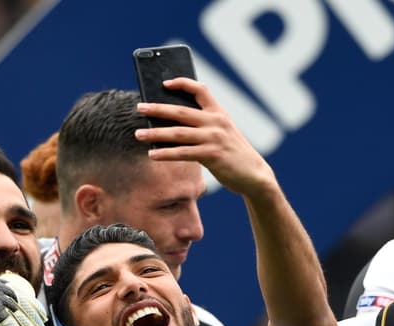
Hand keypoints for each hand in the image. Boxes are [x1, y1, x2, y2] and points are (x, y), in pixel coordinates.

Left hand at [135, 78, 274, 197]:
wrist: (254, 175)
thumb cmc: (233, 154)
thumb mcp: (222, 134)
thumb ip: (202, 127)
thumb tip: (169, 128)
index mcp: (219, 112)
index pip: (200, 89)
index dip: (182, 83)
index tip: (164, 83)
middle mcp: (216, 121)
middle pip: (181, 111)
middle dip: (157, 108)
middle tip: (139, 107)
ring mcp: (214, 138)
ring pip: (178, 133)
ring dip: (155, 133)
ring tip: (139, 134)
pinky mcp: (212, 155)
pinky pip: (183, 153)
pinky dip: (166, 153)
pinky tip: (152, 155)